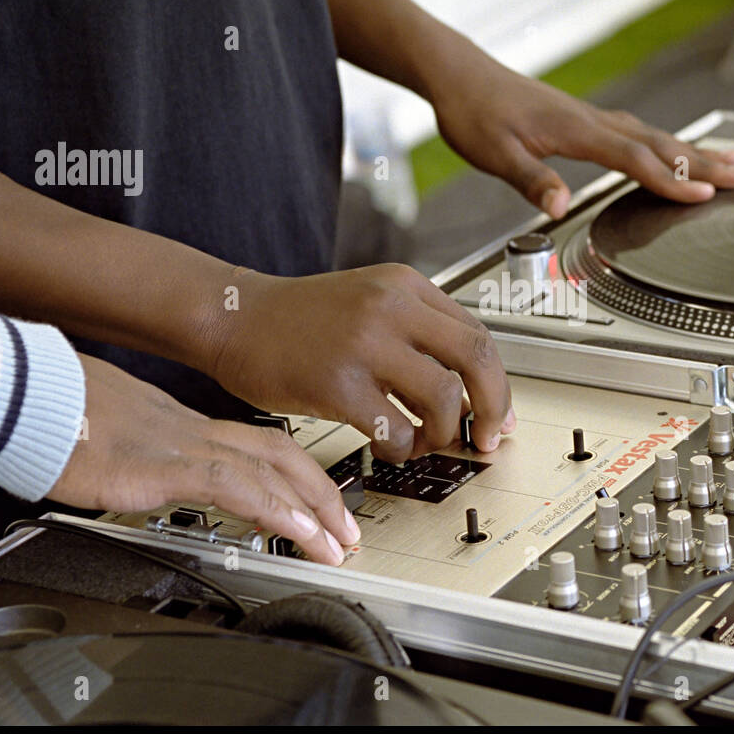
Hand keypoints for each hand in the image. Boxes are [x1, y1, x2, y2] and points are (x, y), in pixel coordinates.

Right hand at [49, 355, 355, 564]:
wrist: (15, 393)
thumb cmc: (48, 412)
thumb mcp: (109, 437)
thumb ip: (138, 457)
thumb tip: (143, 475)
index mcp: (182, 426)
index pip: (259, 444)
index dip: (298, 473)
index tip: (321, 502)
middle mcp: (192, 431)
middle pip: (280, 454)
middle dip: (322, 493)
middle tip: (347, 530)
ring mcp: (180, 445)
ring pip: (269, 471)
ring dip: (311, 509)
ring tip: (336, 543)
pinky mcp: (160, 465)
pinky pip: (233, 486)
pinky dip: (273, 508)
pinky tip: (297, 530)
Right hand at [207, 264, 513, 462]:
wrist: (235, 318)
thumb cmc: (300, 319)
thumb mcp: (369, 300)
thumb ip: (418, 331)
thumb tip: (470, 386)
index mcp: (405, 286)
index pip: (478, 334)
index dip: (498, 383)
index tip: (498, 414)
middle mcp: (390, 307)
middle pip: (476, 359)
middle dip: (492, 407)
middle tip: (485, 437)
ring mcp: (364, 344)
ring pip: (443, 397)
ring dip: (443, 432)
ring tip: (424, 441)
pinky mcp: (337, 383)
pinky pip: (396, 428)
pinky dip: (402, 448)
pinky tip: (389, 447)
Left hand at [430, 55, 733, 217]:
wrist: (460, 75)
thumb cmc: (474, 113)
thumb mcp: (495, 154)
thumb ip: (531, 180)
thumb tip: (560, 206)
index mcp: (576, 130)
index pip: (635, 158)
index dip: (671, 179)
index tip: (705, 194)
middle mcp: (591, 120)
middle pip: (659, 143)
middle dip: (703, 162)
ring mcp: (591, 117)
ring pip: (654, 134)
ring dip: (692, 151)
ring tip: (730, 162)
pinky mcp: (583, 118)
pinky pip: (638, 131)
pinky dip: (666, 143)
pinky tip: (675, 149)